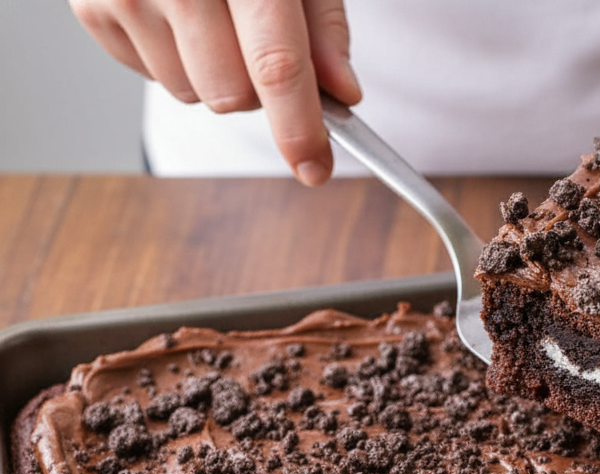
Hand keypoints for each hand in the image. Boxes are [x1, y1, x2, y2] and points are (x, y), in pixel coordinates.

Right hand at [70, 0, 360, 184]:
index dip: (298, 127)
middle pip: (231, 95)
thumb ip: (323, 28)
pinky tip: (177, 14)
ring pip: (192, 94)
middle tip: (258, 40)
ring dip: (214, 73)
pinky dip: (175, 56)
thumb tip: (342, 95)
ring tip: (212, 16)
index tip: (314, 167)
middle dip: (257, 89)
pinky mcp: (92, 8)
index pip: (275, 66)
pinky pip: (153, 76)